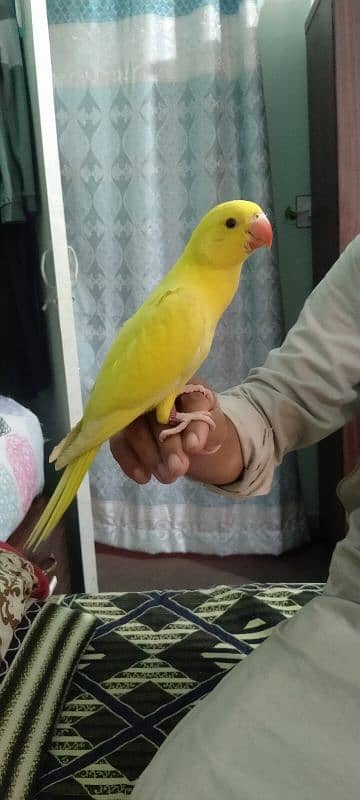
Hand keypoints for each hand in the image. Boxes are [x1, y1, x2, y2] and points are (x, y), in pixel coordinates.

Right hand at [110, 387, 243, 485]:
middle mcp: (154, 391)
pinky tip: (144, 477)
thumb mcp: (214, 425)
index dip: (190, 423)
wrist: (190, 436)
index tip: (195, 447)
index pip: (185, 398)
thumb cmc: (203, 425)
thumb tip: (191, 445)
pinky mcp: (122, 429)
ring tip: (168, 476)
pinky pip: (119, 444)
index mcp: (183, 383)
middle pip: (155, 416)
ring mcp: (134, 410)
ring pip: (134, 431)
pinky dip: (130, 462)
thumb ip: (206, 429)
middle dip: (168, 446)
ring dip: (150, 457)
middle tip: (179, 469)